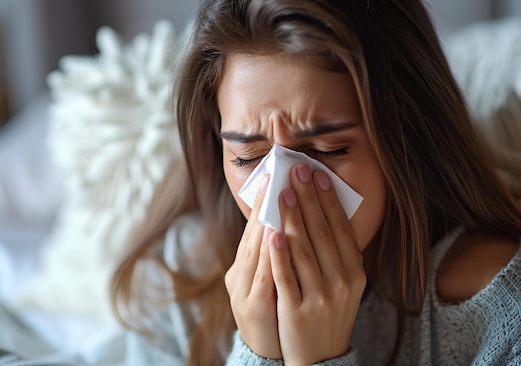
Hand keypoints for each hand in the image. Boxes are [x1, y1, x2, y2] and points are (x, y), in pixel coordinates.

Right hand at [224, 174, 281, 358]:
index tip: (273, 174)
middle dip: (268, 202)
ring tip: (280, 194)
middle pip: (254, 233)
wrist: (266, 354)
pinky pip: (265, 276)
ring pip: (256, 250)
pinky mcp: (253, 306)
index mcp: (243, 266)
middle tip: (280, 173)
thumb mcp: (261, 282)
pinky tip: (277, 235)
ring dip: (268, 220)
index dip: (263, 200)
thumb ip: (267, 255)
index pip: (254, 227)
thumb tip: (278, 223)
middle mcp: (239, 275)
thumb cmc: (268, 312)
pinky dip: (270, 255)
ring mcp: (244, 290)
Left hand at [269, 164, 365, 365]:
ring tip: (282, 194)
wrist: (320, 358)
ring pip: (303, 250)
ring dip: (292, 218)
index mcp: (354, 273)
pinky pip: (286, 277)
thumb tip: (322, 211)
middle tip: (297, 172)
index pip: (340, 229)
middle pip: (321, 233)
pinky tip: (271, 232)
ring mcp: (319, 298)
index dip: (328, 201)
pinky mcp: (296, 311)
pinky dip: (279, 253)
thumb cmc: (329, 312)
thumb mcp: (344, 285)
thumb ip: (336, 254)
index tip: (318, 176)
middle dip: (308, 199)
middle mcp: (341, 283)